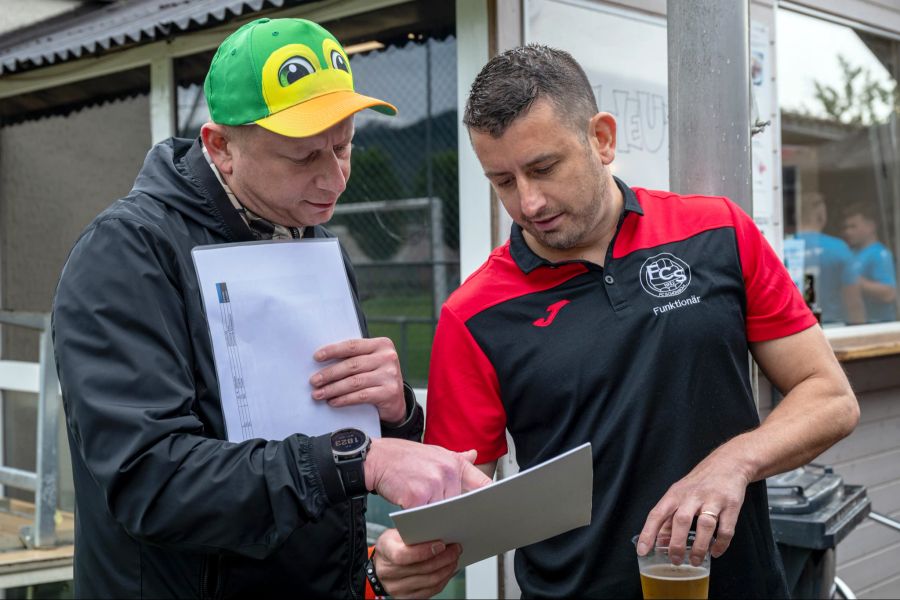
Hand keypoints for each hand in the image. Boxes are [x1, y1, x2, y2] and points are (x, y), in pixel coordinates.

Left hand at [310, 337, 405, 423]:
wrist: (396, 401)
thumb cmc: (377, 377)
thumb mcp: (370, 362)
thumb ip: (354, 357)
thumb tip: (322, 362)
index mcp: (382, 344)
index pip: (353, 345)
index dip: (333, 351)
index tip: (316, 357)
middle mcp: (388, 357)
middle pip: (352, 365)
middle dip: (329, 373)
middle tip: (314, 381)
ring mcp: (390, 375)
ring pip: (354, 381)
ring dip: (333, 389)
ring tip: (318, 394)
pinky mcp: (390, 392)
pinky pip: (361, 396)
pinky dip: (344, 399)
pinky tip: (333, 401)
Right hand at [364, 438, 491, 507]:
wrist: (377, 458)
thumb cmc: (404, 457)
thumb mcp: (434, 452)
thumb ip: (457, 459)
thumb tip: (474, 455)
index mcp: (453, 462)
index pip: (480, 482)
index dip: (489, 496)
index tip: (494, 506)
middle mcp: (446, 472)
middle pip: (457, 504)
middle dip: (449, 508)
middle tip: (438, 506)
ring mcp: (433, 485)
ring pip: (442, 512)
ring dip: (433, 514)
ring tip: (421, 504)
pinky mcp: (417, 498)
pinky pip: (424, 517)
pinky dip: (419, 517)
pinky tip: (410, 507)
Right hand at [374, 529, 460, 598]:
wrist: (382, 565)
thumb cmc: (393, 545)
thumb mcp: (397, 532)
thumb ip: (414, 532)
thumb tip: (439, 531)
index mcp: (385, 550)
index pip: (403, 555)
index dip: (424, 551)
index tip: (441, 545)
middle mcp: (388, 572)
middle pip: (422, 569)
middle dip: (444, 558)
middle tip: (456, 549)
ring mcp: (396, 588)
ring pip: (429, 581)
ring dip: (447, 569)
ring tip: (455, 558)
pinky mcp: (407, 597)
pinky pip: (431, 591)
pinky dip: (444, 580)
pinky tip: (449, 570)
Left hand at [635, 450, 749, 566]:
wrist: (727, 463)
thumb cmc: (698, 483)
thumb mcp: (678, 494)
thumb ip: (668, 517)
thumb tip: (658, 542)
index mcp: (675, 494)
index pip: (657, 514)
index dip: (648, 533)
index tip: (642, 551)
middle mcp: (692, 496)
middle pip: (681, 520)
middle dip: (676, 544)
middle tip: (675, 561)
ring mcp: (713, 500)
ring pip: (705, 525)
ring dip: (699, 546)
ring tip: (695, 561)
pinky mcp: (731, 505)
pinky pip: (726, 529)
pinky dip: (721, 544)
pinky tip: (715, 552)